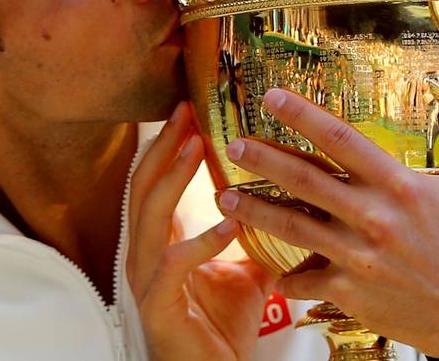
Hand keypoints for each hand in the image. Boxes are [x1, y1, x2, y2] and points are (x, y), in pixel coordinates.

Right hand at [127, 101, 276, 360]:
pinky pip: (174, 266)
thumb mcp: (247, 272)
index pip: (153, 182)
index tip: (190, 110)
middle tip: (187, 112)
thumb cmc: (222, 328)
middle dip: (164, 147)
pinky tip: (228, 223)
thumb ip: (258, 236)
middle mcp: (145, 256)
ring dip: (173, 179)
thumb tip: (295, 200)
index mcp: (160, 243)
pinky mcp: (159, 307)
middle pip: (143, 187)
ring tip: (195, 147)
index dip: (167, 145)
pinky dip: (200, 241)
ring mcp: (147, 280)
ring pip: (149, 217)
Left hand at [215, 77, 438, 357]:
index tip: (271, 96)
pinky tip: (267, 269)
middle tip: (233, 144)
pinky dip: (285, 276)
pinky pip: (304, 279)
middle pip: (305, 179)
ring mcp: (356, 255)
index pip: (342, 139)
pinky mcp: (347, 289)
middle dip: (264, 159)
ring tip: (224, 197)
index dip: (303, 115)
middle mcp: (372, 216)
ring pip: (293, 227)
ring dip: (254, 210)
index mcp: (398, 185)